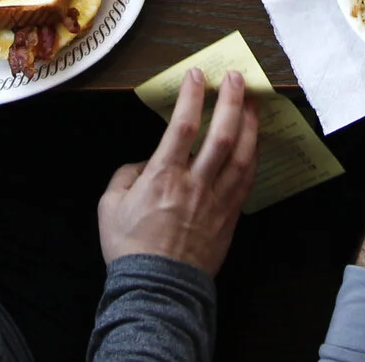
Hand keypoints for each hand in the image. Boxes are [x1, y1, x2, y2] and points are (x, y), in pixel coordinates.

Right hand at [97, 70, 257, 275]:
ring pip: (241, 156)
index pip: (182, 126)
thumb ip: (126, 175)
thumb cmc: (129, 247)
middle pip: (221, 135)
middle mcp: (194, 184)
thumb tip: (145, 162)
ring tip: (253, 102)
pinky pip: (246, 181)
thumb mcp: (109, 206)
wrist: (156, 290)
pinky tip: (255, 143)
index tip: (197, 75)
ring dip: (249, 125)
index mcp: (162, 177)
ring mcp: (216, 202)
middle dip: (231, 101)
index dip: (192, 96)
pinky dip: (252, 157)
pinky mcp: (229, 218)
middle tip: (237, 77)